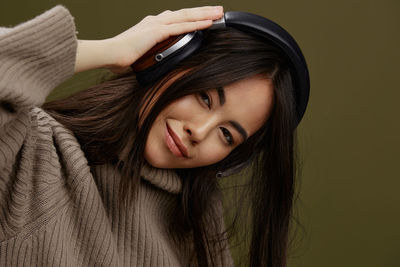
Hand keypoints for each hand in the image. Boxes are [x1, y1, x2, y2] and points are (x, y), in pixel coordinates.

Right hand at [105, 6, 223, 73]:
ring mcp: (157, 25)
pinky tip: (208, 22)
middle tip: (218, 9)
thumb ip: (150, 54)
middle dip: (203, 11)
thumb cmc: (120, 56)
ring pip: (186, 16)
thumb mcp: (140, 54)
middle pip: (185, 13)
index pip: (176, 18)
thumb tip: (154, 63)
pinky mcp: (157, 31)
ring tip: (219, 13)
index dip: (192, 16)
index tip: (204, 16)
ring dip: (204, 14)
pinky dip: (197, 24)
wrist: (109, 53)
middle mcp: (156, 21)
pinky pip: (182, 27)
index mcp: (152, 25)